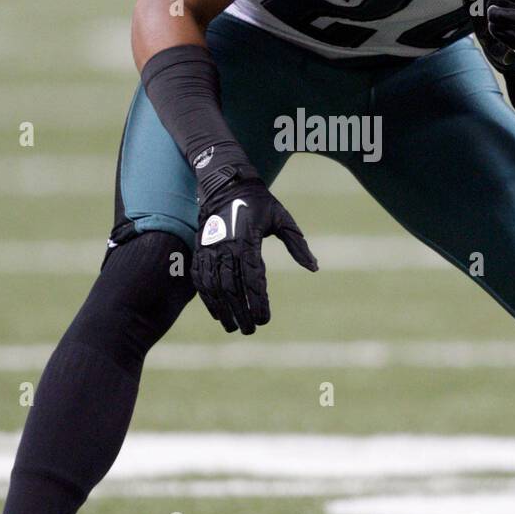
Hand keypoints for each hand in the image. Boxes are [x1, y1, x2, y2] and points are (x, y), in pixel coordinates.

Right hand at [191, 168, 317, 334]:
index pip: (253, 278)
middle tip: (251, 330)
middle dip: (241, 312)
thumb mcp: (282, 218)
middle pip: (232, 287)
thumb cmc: (259, 202)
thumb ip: (297, 244)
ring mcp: (209, 249)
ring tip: (232, 327)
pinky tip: (216, 312)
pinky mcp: (200, 250)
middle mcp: (225, 246)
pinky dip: (207, 298)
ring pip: (214, 286)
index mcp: (247, 239)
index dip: (258, 301)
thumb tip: (315, 268)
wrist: (225, 183)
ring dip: (222, 309)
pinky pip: (200, 278)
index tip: (265, 320)